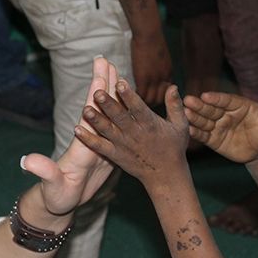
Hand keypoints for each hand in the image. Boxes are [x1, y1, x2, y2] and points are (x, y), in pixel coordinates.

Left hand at [19, 57, 117, 220]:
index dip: (95, 93)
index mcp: (81, 144)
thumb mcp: (51, 185)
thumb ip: (43, 171)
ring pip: (108, 114)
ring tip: (117, 71)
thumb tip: (27, 162)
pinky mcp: (103, 154)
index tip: (100, 71)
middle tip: (106, 58)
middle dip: (102, 83)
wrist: (57, 205)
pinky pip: (115, 130)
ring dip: (112, 94)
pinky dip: (120, 115)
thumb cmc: (54, 196)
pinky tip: (126, 105)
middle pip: (97, 107)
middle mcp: (89, 139)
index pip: (89, 113)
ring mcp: (96, 145)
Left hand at [74, 81, 189, 187]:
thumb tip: (172, 86)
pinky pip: (100, 146)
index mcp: (150, 124)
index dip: (129, 95)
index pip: (138, 107)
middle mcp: (135, 134)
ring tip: (85, 108)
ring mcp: (123, 145)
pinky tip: (76, 129)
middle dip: (108, 105)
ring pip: (107, 130)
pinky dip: (88, 139)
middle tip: (97, 92)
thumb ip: (175, 105)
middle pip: (119, 117)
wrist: (165, 175)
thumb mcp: (180, 126)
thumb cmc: (173, 147)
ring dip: (96, 120)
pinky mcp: (115, 155)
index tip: (120, 82)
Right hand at [131, 33, 172, 105]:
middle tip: (139, 105)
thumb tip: (155, 68)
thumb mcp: (161, 54)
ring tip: (131, 104)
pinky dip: (134, 99)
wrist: (149, 33)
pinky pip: (140, 96)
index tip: (149, 98)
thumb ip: (160, 64)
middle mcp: (164, 79)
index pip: (165, 92)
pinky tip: (126, 99)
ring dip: (141, 103)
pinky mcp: (144, 79)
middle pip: (160, 99)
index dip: (157, 96)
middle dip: (151, 103)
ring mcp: (155, 80)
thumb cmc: (152, 38)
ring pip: (151, 100)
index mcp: (168, 72)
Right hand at [183, 80, 257, 163]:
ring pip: (204, 121)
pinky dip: (195, 133)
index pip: (225, 100)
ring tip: (184, 113)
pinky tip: (187, 129)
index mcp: (238, 104)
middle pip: (211, 109)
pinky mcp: (213, 140)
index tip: (205, 95)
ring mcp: (218, 126)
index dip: (216, 98)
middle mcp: (225, 113)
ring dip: (194, 117)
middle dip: (199, 105)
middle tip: (187, 100)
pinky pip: (203, 136)